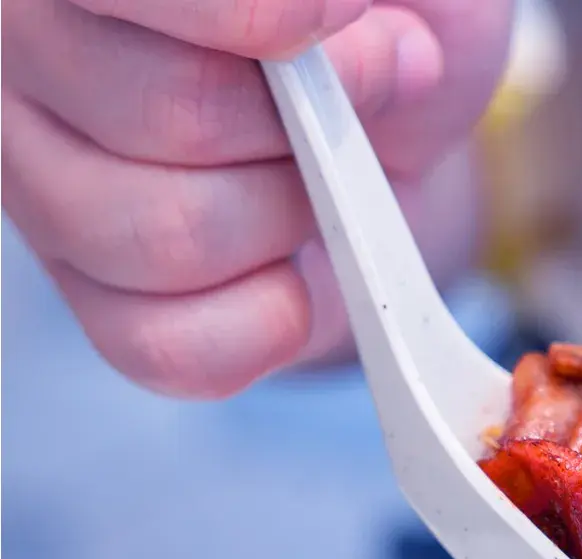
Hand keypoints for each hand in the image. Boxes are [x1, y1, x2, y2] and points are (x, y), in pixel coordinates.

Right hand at [2, 0, 512, 397]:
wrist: (390, 127)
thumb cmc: (381, 27)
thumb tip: (345, 39)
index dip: (246, 16)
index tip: (339, 23)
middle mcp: (31, 60)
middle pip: (169, 117)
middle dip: (300, 134)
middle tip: (337, 117)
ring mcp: (40, 187)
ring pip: (168, 239)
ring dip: (286, 223)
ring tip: (313, 185)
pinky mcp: (86, 301)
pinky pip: (174, 345)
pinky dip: (271, 319)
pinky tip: (292, 267)